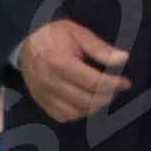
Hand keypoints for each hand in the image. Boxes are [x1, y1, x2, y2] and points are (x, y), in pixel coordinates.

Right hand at [12, 19, 128, 123]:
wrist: (25, 44)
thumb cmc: (54, 36)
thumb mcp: (78, 33)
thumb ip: (100, 48)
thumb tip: (123, 58)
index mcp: (59, 62)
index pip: (92, 82)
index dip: (113, 84)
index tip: (125, 82)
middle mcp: (49, 82)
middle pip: (86, 99)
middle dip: (107, 96)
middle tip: (116, 88)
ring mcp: (44, 94)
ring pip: (76, 111)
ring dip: (94, 106)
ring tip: (103, 94)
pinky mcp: (41, 102)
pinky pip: (64, 116)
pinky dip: (79, 113)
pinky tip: (86, 101)